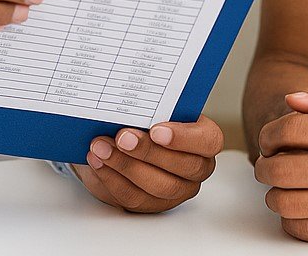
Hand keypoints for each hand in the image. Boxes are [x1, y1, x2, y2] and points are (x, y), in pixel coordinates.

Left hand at [74, 117, 222, 212]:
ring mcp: (176, 190)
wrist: (127, 139)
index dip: (184, 138)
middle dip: (148, 152)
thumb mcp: (154, 107)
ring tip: (101, 147)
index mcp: (205, 139)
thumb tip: (133, 103)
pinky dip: (112, 178)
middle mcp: (196, 168)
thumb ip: (151, 107)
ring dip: (124, 165)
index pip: (208, 141)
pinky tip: (98, 162)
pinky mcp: (151, 204)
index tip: (156, 130)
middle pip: (182, 167)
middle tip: (122, 137)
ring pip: (157, 185)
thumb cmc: (147, 119)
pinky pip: (133, 197)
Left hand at [255, 73, 307, 244]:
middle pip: (281, 168)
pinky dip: (291, 219)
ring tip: (281, 186)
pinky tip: (299, 207)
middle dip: (265, 164)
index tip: (269, 139)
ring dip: (274, 193)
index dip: (270, 133)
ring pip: (287, 203)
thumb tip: (293, 101)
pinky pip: (305, 230)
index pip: (291, 130)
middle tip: (268, 162)